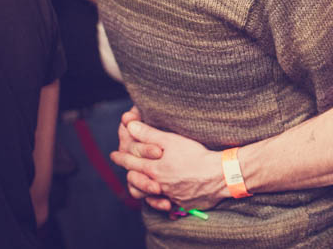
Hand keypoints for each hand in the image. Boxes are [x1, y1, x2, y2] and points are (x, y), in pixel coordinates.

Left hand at [110, 117, 225, 210]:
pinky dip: (161, 202)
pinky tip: (161, 198)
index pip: (131, 162)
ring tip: (139, 186)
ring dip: (142, 190)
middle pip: (137, 181)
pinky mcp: (182, 204)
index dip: (121, 157)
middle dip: (129, 174)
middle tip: (126, 171)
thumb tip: (130, 125)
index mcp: (153, 169)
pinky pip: (166, 206)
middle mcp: (158, 185)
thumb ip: (148, 134)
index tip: (114, 155)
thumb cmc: (195, 156)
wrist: (219, 175)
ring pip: (148, 196)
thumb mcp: (171, 140)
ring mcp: (170, 197)